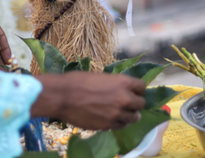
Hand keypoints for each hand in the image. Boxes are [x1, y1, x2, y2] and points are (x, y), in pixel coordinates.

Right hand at [31, 72, 145, 129]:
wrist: (62, 96)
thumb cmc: (78, 81)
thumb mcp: (101, 77)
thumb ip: (114, 84)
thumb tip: (120, 89)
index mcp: (123, 82)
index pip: (142, 87)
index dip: (137, 89)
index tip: (133, 91)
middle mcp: (124, 98)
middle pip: (141, 104)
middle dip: (136, 103)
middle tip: (129, 103)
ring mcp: (117, 114)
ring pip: (134, 117)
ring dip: (130, 115)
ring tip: (122, 113)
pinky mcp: (108, 126)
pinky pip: (121, 126)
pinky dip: (120, 123)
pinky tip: (113, 118)